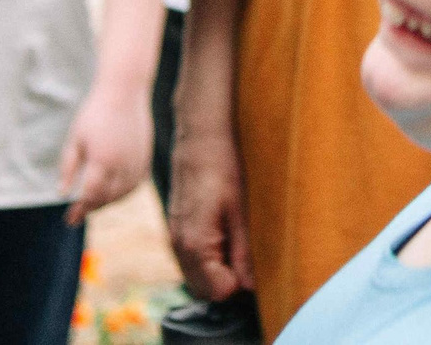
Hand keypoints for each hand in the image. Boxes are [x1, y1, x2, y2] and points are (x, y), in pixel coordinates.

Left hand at [58, 81, 153, 226]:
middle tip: (78, 213)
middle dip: (92, 208)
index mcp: (103, 160)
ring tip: (94, 204)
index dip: (80, 210)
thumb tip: (62, 194)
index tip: (70, 219)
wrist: (124, 91)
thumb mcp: (75, 140)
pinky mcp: (146, 156)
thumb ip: (69, 169)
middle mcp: (123, 164)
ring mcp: (137, 161)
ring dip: (108, 202)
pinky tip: (114, 192)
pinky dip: (124, 192)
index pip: (91, 196)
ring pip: (124, 193)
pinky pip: (136, 184)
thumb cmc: (95, 113)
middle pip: (108, 198)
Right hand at [168, 127, 254, 300]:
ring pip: (199, 276)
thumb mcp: (241, 211)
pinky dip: (211, 256)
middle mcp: (179, 247)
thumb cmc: (224, 168)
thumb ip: (244, 253)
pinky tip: (227, 231)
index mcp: (195, 245)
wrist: (201, 138)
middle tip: (250, 253)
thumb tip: (252, 287)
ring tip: (239, 238)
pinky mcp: (177, 230)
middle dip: (229, 280)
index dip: (240, 284)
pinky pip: (193, 259)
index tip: (255, 265)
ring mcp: (175, 239)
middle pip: (206, 290)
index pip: (218, 292)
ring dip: (220, 269)